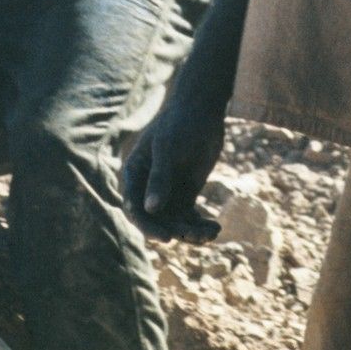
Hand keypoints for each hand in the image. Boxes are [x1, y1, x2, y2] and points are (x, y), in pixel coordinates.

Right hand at [122, 94, 225, 241]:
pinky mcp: (186, 194)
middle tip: (197, 236)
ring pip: (175, 223)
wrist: (203, 111)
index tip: (167, 238)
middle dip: (176, 231)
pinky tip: (215, 228)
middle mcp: (148, 188)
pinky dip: (201, 225)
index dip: (148, 226)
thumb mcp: (168, 149)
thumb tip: (150, 209)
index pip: (134, 208)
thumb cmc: (180, 124)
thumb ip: (160, 178)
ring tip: (211, 233)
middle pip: (156, 220)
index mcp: (135, 174)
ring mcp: (167, 192)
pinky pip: (190, 218)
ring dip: (192, 232)